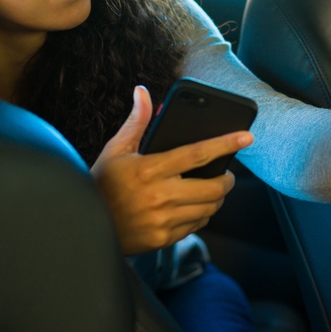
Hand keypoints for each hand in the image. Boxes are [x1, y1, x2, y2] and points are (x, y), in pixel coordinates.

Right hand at [90, 85, 252, 254]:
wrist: (84, 227)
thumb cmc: (102, 184)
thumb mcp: (116, 150)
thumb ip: (136, 122)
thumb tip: (142, 92)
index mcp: (149, 169)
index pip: (197, 153)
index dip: (225, 144)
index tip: (246, 136)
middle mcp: (159, 196)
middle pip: (212, 187)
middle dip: (227, 180)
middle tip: (226, 174)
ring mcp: (162, 220)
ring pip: (208, 208)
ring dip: (216, 198)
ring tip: (212, 190)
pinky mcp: (162, 239)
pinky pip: (196, 226)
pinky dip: (201, 216)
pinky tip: (194, 208)